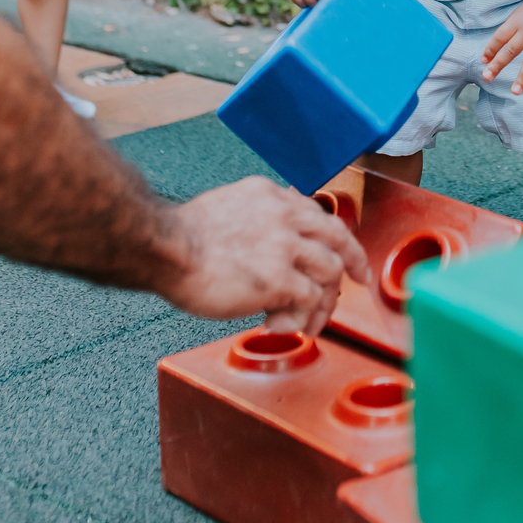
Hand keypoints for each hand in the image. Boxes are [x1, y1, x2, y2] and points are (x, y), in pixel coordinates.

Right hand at [161, 177, 371, 334]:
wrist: (164, 246)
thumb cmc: (181, 236)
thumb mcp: (228, 209)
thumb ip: (254, 221)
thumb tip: (263, 249)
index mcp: (271, 196)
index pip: (315, 213)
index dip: (330, 235)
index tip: (338, 249)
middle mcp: (285, 215)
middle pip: (338, 236)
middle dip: (354, 260)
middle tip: (359, 279)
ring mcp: (286, 246)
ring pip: (330, 272)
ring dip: (325, 302)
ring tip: (311, 322)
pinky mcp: (280, 278)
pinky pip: (310, 300)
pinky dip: (304, 317)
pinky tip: (284, 326)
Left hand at [482, 0, 522, 96]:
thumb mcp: (516, 17)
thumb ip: (506, 33)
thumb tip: (492, 55)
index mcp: (516, 23)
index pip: (500, 37)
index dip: (490, 49)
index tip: (483, 61)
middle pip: (511, 50)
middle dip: (498, 65)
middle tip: (487, 77)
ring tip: (515, 92)